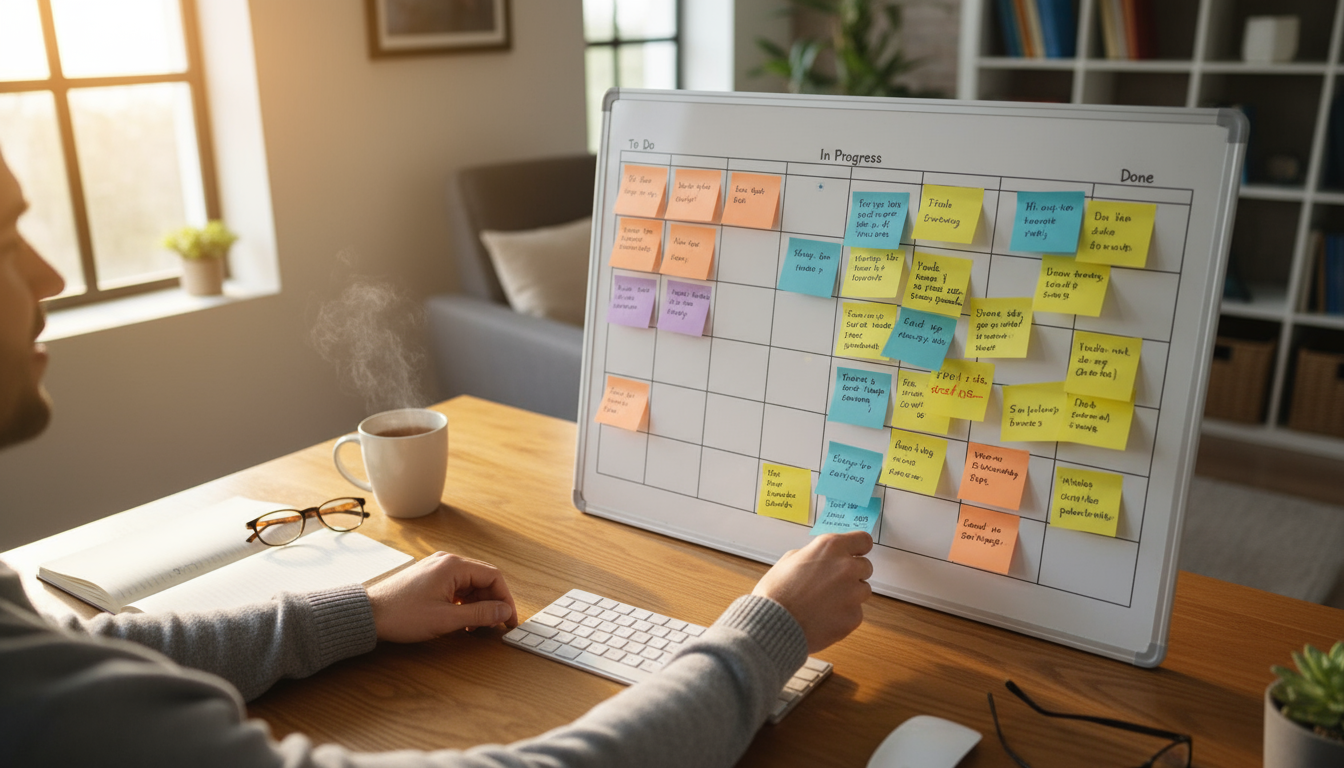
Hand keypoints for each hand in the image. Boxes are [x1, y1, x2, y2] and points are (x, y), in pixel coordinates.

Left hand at [367, 551, 518, 642]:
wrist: (368, 615)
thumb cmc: (402, 615)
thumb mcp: (446, 619)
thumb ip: (480, 614)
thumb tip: (504, 611)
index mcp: (454, 566)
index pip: (494, 576)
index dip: (505, 599)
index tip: (508, 619)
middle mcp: (447, 562)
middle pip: (483, 579)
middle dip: (492, 602)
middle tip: (495, 624)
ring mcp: (437, 569)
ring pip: (470, 584)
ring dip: (478, 604)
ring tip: (476, 626)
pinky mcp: (430, 578)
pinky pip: (457, 587)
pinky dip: (464, 603)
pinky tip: (461, 620)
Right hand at [752, 531, 872, 652]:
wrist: (772, 625)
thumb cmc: (776, 593)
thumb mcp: (789, 560)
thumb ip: (814, 556)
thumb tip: (822, 559)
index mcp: (830, 547)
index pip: (863, 540)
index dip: (858, 548)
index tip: (856, 553)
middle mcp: (846, 567)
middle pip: (865, 567)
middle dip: (853, 574)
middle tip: (832, 584)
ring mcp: (853, 593)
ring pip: (863, 591)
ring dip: (850, 595)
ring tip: (825, 603)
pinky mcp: (854, 617)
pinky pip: (856, 613)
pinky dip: (844, 616)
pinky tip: (824, 618)